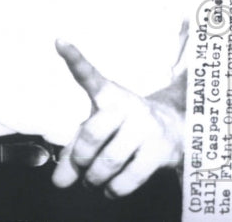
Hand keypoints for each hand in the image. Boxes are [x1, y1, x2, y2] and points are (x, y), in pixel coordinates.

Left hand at [51, 39, 183, 197]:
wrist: (173, 130)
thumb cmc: (123, 128)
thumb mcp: (98, 131)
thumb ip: (74, 154)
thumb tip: (58, 182)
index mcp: (108, 94)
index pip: (88, 75)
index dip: (74, 59)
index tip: (59, 41)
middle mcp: (127, 106)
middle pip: (91, 133)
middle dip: (79, 157)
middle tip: (79, 166)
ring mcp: (145, 128)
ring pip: (108, 161)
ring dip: (94, 178)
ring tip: (91, 182)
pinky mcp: (159, 151)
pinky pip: (129, 177)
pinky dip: (114, 189)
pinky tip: (109, 189)